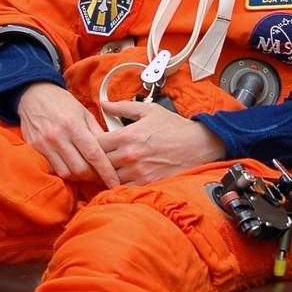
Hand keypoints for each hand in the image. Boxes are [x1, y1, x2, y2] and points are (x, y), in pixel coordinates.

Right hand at [18, 83, 119, 187]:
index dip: (106, 171)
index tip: (115, 182)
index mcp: (73, 125)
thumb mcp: (84, 113)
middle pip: (79, 168)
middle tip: (101, 177)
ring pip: (65, 172)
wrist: (34, 94)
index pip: (93, 154)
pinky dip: (64, 172)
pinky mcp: (34, 149)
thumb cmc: (62, 103)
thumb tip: (113, 152)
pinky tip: (71, 167)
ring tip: (87, 173)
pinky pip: (52, 169)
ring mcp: (44, 144)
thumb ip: (97, 133)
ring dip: (79, 177)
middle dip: (93, 176)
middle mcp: (58, 136)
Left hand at [99, 101, 224, 184]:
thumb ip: (122, 107)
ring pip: (110, 177)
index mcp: (127, 136)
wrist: (198, 145)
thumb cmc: (174, 128)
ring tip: (114, 167)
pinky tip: (125, 176)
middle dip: (99, 159)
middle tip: (102, 157)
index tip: (97, 144)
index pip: (96, 144)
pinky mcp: (147, 183)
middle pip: (101, 162)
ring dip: (110, 172)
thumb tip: (104, 104)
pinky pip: (125, 187)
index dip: (93, 144)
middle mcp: (130, 155)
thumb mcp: (148, 111)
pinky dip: (122, 183)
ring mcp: (138, 172)